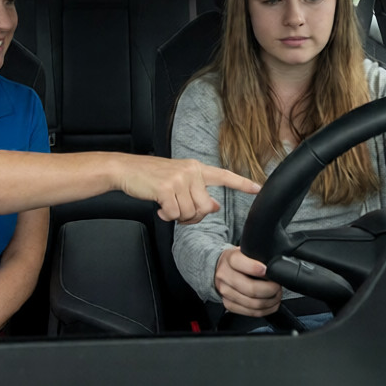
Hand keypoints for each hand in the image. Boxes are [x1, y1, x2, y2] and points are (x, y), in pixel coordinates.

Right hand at [118, 157, 260, 224]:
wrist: (127, 169)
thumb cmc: (152, 177)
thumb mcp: (178, 179)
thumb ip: (197, 191)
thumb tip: (214, 207)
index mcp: (196, 168)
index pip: (224, 176)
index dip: (242, 183)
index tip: (258, 188)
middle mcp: (191, 172)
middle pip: (205, 207)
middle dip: (193, 216)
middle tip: (179, 213)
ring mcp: (179, 179)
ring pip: (190, 213)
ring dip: (178, 217)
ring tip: (167, 207)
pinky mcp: (166, 188)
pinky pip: (175, 214)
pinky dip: (168, 216)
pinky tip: (160, 208)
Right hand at [215, 247, 282, 316]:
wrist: (220, 270)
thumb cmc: (237, 261)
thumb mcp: (245, 251)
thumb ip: (257, 256)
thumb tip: (275, 265)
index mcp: (230, 259)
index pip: (242, 264)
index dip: (257, 269)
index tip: (268, 270)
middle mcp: (225, 276)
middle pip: (252, 289)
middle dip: (271, 289)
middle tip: (278, 286)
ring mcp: (226, 292)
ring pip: (254, 304)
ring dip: (271, 301)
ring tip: (276, 295)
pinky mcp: (229, 305)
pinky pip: (251, 312)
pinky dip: (266, 310)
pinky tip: (271, 304)